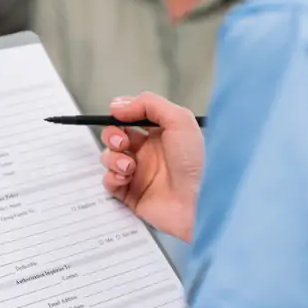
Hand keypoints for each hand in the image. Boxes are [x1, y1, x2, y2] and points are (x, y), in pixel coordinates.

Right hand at [100, 93, 203, 242]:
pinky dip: (111, 177)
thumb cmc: (197, 164)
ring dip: (112, 158)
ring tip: (129, 166)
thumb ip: (149, 104)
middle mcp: (149, 153)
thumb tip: (119, 105)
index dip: (121, 115)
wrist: (198, 203)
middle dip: (112, 135)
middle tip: (121, 142)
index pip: (132, 118)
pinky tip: (126, 178)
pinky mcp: (131, 194)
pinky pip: (109, 182)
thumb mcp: (179, 120)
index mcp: (162, 134)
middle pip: (116, 136)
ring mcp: (139, 174)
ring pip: (110, 158)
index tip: (116, 113)